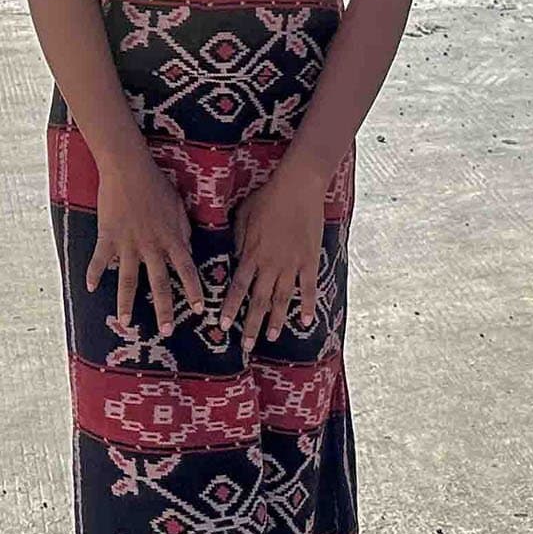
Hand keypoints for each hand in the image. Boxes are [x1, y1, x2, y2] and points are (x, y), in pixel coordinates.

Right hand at [86, 146, 204, 337]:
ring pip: (128, 280)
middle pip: (159, 283)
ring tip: (126, 323)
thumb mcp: (178, 205)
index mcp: (171, 237)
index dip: (195, 290)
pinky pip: (99, 260)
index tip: (200, 310)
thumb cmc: (156, 183)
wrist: (128, 168)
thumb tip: (186, 248)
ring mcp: (128, 243)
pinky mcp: (107, 237)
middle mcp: (151, 245)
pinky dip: (92, 273)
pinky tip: (88, 288)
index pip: (187, 269)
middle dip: (164, 309)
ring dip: (126, 304)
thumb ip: (183, 229)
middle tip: (167, 331)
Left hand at [218, 157, 330, 345]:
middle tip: (246, 346)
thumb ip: (237, 239)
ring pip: (282, 299)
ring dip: (275, 320)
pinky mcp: (310, 260)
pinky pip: (309, 288)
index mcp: (251, 254)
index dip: (230, 308)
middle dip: (251, 325)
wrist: (298, 188)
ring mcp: (292, 264)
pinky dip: (307, 305)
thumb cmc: (267, 197)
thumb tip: (233, 257)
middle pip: (258, 300)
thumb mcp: (243, 215)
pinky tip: (305, 321)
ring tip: (270, 337)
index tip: (222, 326)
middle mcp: (270, 264)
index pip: (238, 288)